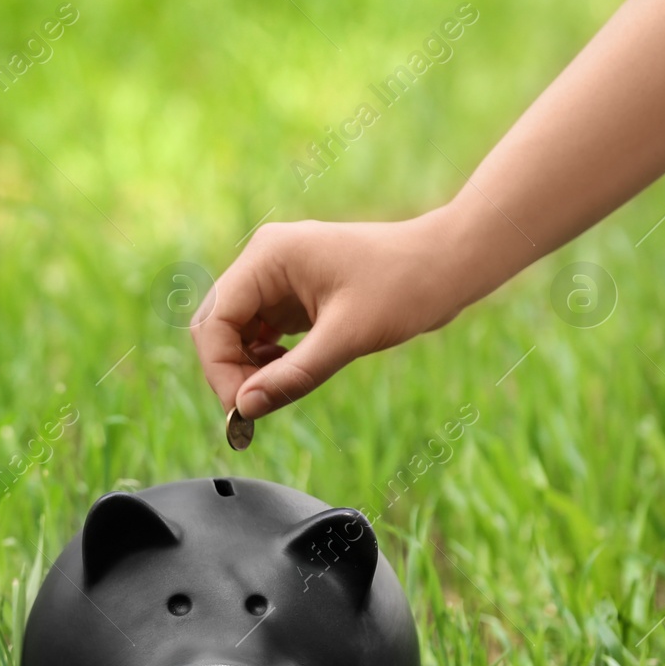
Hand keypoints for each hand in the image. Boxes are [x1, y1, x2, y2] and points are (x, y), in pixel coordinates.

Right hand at [191, 209, 479, 420]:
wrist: (449, 264)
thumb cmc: (406, 286)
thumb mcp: (348, 337)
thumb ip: (293, 374)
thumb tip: (246, 408)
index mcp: (269, 256)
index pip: (215, 320)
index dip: (220, 370)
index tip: (243, 409)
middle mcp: (265, 260)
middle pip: (219, 326)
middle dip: (230, 370)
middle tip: (255, 408)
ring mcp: (277, 276)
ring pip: (237, 332)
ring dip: (248, 368)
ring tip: (277, 391)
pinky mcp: (292, 292)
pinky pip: (261, 331)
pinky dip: (266, 359)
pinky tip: (288, 373)